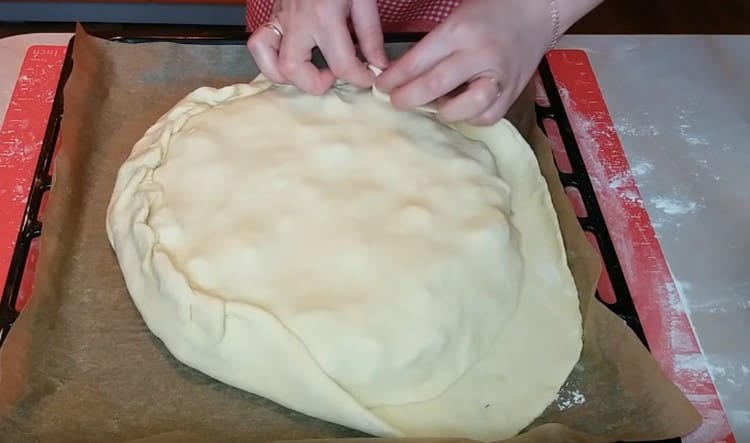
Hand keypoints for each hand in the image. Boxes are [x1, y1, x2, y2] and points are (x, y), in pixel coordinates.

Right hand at [247, 0, 389, 94]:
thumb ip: (370, 35)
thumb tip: (378, 65)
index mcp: (325, 16)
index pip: (341, 64)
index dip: (359, 79)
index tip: (369, 78)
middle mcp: (298, 22)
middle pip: (295, 71)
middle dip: (317, 84)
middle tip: (335, 74)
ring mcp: (280, 19)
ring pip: (270, 63)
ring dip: (289, 77)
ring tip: (310, 71)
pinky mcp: (272, 16)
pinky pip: (259, 45)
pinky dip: (270, 60)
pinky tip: (291, 59)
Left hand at [375, 0, 553, 125]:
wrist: (537, 9)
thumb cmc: (491, 10)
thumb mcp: (456, 18)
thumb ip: (432, 46)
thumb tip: (402, 75)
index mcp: (461, 31)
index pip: (418, 61)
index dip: (395, 79)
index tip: (382, 87)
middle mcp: (480, 54)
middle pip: (435, 86)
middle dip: (408, 98)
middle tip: (396, 102)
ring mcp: (499, 76)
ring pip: (465, 108)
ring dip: (443, 112)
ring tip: (435, 105)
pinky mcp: (513, 91)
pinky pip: (487, 117)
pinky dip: (470, 118)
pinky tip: (461, 110)